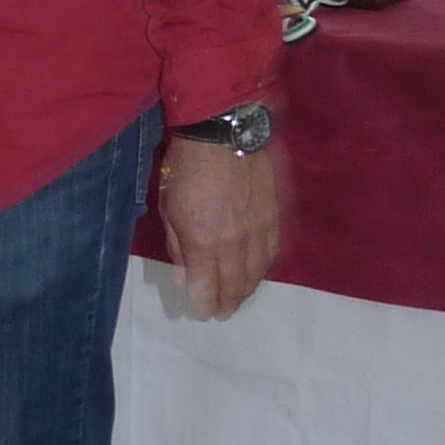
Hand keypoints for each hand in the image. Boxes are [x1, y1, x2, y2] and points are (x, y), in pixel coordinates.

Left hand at [157, 137, 280, 320]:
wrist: (226, 131)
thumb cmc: (187, 166)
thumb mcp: (168, 206)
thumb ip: (177, 246)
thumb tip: (182, 276)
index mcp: (203, 242)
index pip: (206, 289)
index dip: (203, 306)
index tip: (201, 313)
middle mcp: (235, 243)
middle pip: (235, 287)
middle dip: (227, 305)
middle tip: (221, 314)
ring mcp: (259, 231)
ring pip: (257, 274)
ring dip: (247, 291)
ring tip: (238, 299)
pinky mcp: (276, 217)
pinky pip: (272, 254)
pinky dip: (263, 269)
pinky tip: (256, 273)